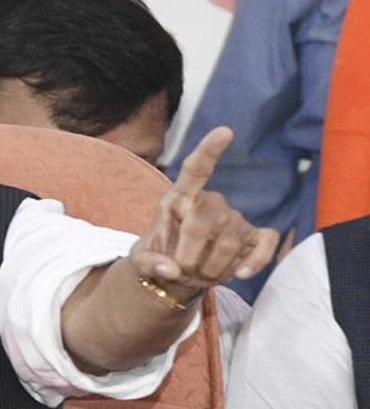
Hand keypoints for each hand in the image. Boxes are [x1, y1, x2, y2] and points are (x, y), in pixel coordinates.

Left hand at [131, 126, 278, 296]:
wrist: (178, 277)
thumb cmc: (159, 258)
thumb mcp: (141, 262)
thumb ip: (149, 264)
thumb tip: (170, 270)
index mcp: (179, 199)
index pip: (195, 169)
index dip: (209, 150)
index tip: (224, 131)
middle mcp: (210, 203)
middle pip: (206, 220)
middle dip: (191, 253)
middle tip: (183, 270)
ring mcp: (235, 219)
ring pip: (231, 238)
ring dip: (213, 266)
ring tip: (200, 273)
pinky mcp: (254, 238)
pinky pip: (265, 244)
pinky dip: (255, 262)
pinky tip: (240, 275)